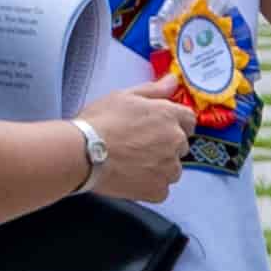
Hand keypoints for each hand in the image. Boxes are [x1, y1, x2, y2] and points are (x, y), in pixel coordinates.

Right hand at [76, 85, 190, 204]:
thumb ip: (153, 89)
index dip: (175, 124)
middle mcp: (175, 141)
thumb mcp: (124, 96)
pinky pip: (161, 189)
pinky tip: (130, 178)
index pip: (188, 120)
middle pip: (180, 145)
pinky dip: (149, 186)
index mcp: (169, 116)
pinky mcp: (158, 189)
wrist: (81, 153)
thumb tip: (173, 81)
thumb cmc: (98, 123)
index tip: (160, 129)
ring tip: (131, 163)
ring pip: (172, 169)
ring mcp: (169, 167)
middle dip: (164, 146)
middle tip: (137, 146)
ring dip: (159, 167)